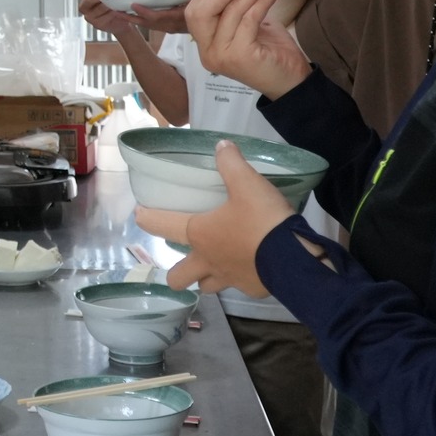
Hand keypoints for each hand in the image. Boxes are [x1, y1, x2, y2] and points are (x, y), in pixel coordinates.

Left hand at [80, 0, 197, 37]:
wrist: (212, 23)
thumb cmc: (207, 6)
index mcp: (178, 18)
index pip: (158, 17)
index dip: (144, 12)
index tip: (133, 5)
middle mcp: (171, 26)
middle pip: (147, 23)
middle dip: (131, 18)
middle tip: (114, 10)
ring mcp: (169, 28)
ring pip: (147, 25)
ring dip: (132, 19)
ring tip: (116, 12)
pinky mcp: (167, 27)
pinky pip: (150, 24)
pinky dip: (139, 19)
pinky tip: (129, 14)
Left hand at [135, 141, 291, 296]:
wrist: (296, 257)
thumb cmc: (262, 220)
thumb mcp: (247, 183)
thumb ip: (231, 162)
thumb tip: (221, 146)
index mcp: (199, 234)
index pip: (163, 226)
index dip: (147, 219)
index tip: (139, 214)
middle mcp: (208, 261)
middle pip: (178, 277)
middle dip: (176, 271)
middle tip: (185, 255)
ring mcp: (229, 279)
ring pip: (206, 286)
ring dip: (206, 278)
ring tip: (215, 263)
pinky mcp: (252, 289)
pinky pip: (238, 286)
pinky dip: (240, 277)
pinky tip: (251, 265)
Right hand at [183, 0, 310, 99]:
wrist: (292, 80)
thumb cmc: (268, 50)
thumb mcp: (244, 24)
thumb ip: (230, 7)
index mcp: (205, 46)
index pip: (193, 13)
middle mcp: (208, 53)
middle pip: (201, 12)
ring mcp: (222, 56)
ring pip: (231, 11)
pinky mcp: (241, 55)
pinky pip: (249, 18)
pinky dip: (262, 0)